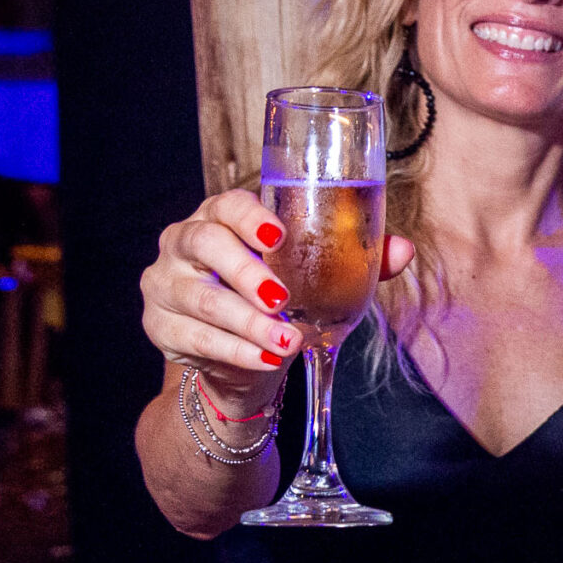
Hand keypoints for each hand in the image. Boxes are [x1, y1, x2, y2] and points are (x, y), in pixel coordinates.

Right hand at [140, 189, 413, 417]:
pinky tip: (266, 358)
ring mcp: (165, 285)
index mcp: (221, 218)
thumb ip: (357, 260)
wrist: (244, 355)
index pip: (226, 204)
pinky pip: (195, 339)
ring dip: (247, 322)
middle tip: (282, 298)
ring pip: (201, 298)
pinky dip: (236, 351)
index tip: (277, 235)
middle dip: (245, 272)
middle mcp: (183, 243)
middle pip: (205, 244)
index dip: (249, 216)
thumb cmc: (283, 298)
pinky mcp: (160, 327)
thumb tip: (403, 250)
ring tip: (288, 339)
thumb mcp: (317, 277)